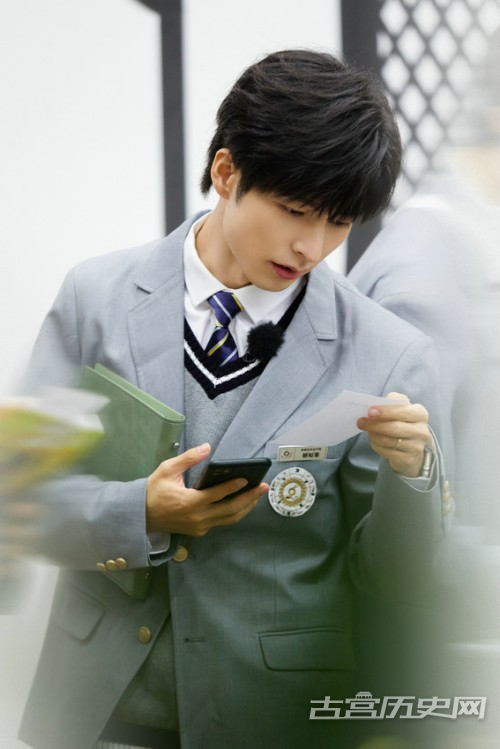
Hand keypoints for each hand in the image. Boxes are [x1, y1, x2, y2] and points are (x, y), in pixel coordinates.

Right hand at [146, 443, 268, 535]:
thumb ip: (188, 458)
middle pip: (231, 510)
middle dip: (250, 498)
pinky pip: (222, 522)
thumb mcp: (167, 470)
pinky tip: (244, 502)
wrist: (141, 516)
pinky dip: (235, 512)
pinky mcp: (200, 530)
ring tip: (259, 495)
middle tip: (264, 487)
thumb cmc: (154, 490)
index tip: (247, 478)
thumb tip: (207, 447)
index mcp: (190, 503)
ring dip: (246, 507)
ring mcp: (200, 526)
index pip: (217, 495)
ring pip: (230, 519)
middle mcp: (198, 517)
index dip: (233, 486)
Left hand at [356, 392, 430, 477]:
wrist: (411, 444)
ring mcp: (416, 447)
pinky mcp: (408, 459)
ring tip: (368, 430)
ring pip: (388, 441)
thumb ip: (391, 401)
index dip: (385, 412)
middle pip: (394, 428)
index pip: (403, 412)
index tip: (370, 411)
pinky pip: (386, 452)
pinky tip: (374, 440)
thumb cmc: (403, 421)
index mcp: (420, 414)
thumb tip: (377, 405)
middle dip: (375, 425)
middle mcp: (421, 431)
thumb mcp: (400, 407)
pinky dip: (376, 445)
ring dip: (373, 435)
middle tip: (361, 422)